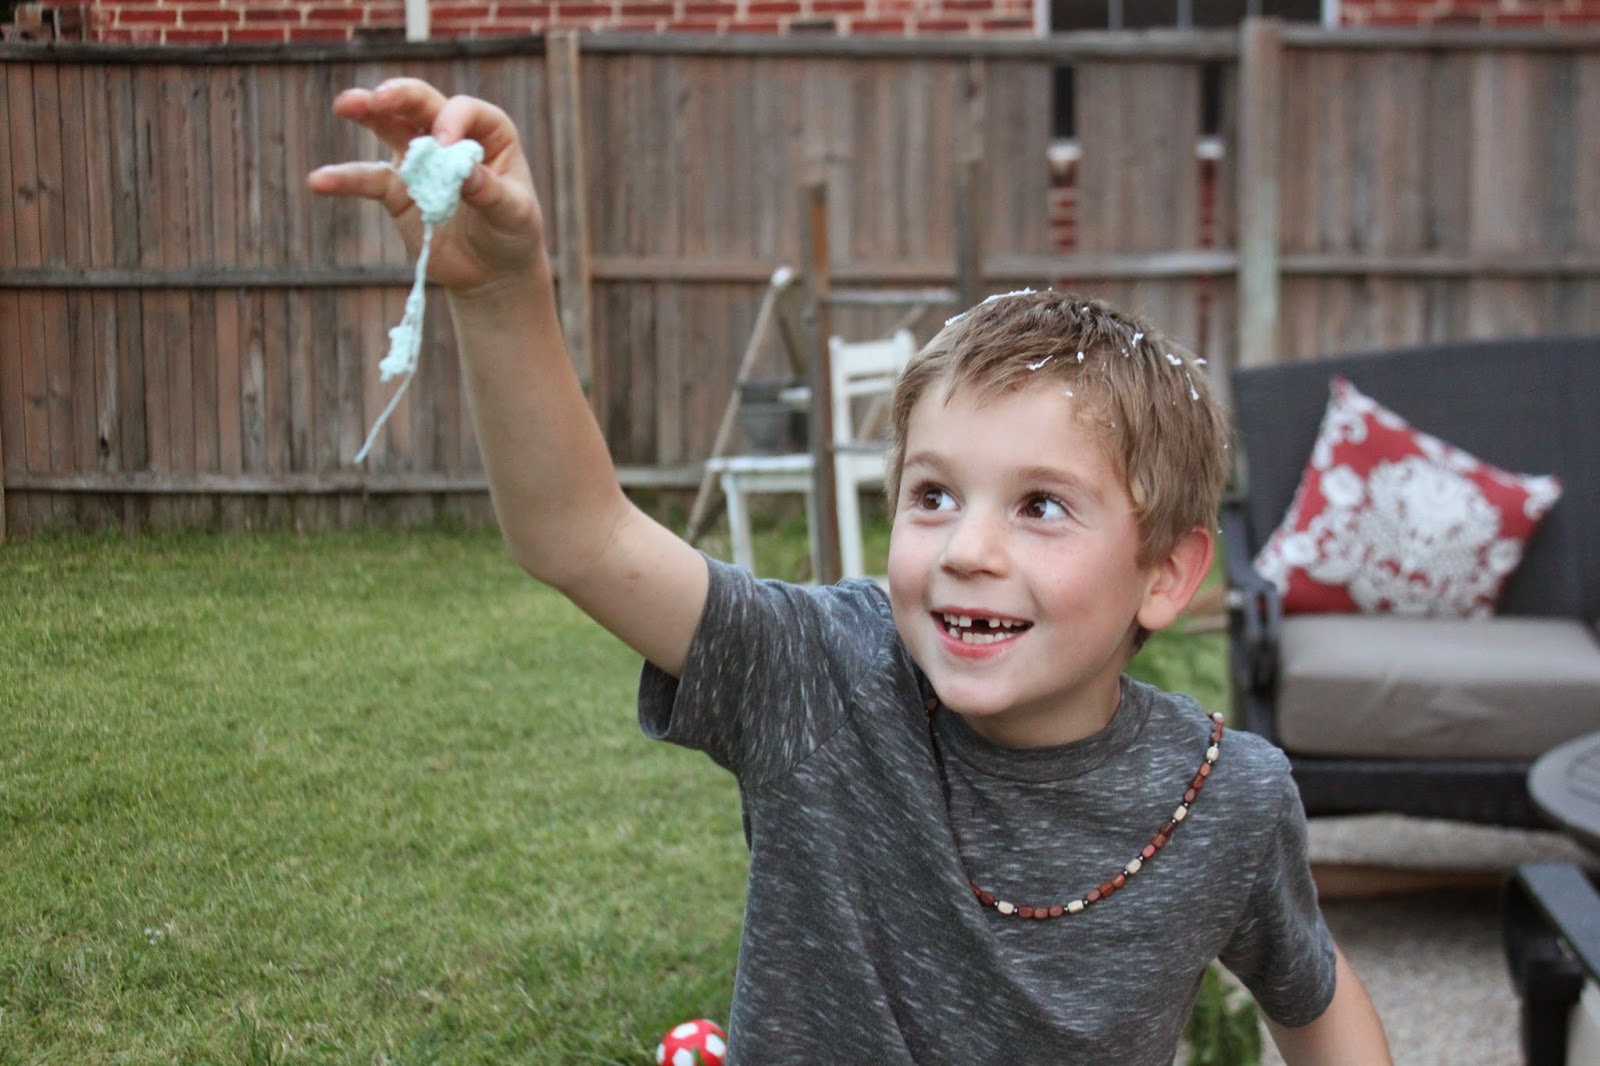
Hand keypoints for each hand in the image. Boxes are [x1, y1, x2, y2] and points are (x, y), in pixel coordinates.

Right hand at [307, 78, 545, 295]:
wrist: (492, 272)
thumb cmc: (513, 234)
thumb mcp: (514, 214)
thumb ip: (491, 192)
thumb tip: (464, 175)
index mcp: (488, 131)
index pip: (462, 110)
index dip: (451, 122)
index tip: (446, 149)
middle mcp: (450, 135)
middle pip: (420, 104)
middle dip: (399, 96)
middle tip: (378, 97)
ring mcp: (419, 159)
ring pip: (389, 127)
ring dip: (367, 112)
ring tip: (345, 104)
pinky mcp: (397, 190)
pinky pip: (368, 179)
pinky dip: (344, 179)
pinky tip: (320, 181)